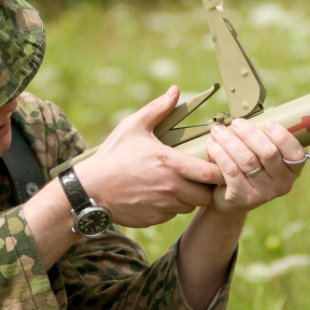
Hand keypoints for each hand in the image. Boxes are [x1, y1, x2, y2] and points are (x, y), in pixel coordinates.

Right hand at [74, 86, 223, 227]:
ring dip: (191, 196)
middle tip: (202, 176)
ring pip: (191, 206)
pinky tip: (162, 194)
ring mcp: (163, 206)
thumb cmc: (113, 156)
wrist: (90, 189)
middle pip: (207, 195)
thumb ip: (157, 109)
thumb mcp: (133, 127)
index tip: (217, 163)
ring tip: (181, 183)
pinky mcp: (155, 218)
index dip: (219, 170)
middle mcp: (170, 187)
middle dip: (208, 187)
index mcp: (169, 163)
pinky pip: (174, 214)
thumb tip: (175, 91)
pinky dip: (173, 206)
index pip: (210, 173)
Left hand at [203, 118, 306, 215]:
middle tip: (236, 123)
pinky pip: (230, 170)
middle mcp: (282, 184)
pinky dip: (220, 154)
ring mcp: (263, 193)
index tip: (268, 123)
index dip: (283, 137)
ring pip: (247, 160)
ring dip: (230, 141)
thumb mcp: (262, 157)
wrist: (231, 201)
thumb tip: (251, 113)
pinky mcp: (243, 197)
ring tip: (218, 130)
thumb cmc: (249, 170)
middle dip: (250, 134)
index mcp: (292, 171)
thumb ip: (263, 140)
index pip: (296, 153)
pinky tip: (211, 144)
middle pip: (268, 153)